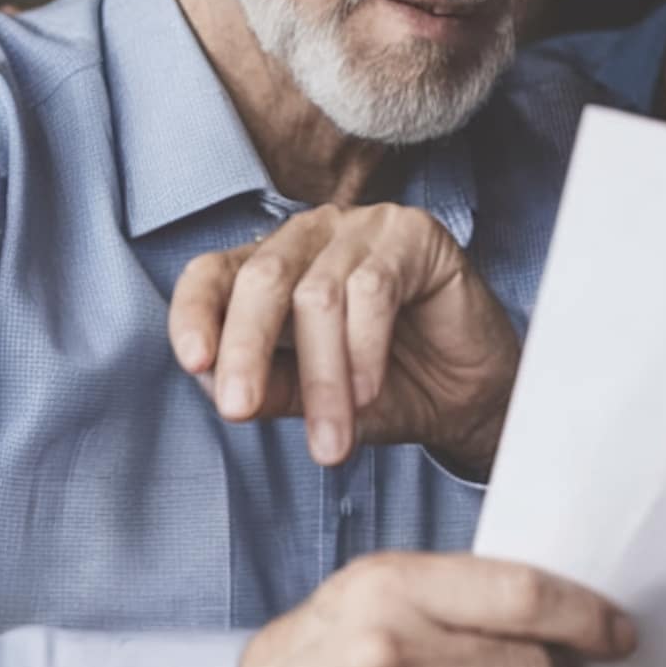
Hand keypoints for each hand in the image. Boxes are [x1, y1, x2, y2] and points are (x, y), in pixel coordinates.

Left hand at [170, 204, 520, 472]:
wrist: (471, 398)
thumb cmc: (391, 389)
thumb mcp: (314, 401)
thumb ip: (268, 388)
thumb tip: (219, 387)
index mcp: (273, 268)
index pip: (212, 274)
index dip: (194, 312)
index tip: (194, 362)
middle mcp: (311, 238)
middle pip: (260, 279)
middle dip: (246, 349)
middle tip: (239, 410)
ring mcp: (362, 228)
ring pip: (318, 295)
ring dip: (322, 377)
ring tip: (332, 437)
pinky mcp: (412, 233)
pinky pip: (372, 288)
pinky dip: (364, 349)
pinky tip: (369, 390)